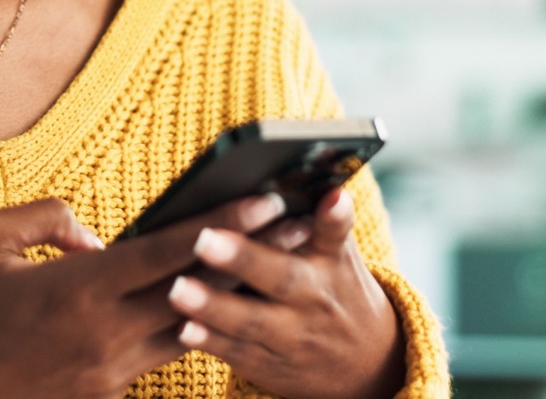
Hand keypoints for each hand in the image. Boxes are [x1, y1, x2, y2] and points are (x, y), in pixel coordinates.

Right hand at [0, 191, 288, 398]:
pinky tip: (223, 308)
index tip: (267, 201)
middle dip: (255, 256)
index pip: (169, 251)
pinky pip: (162, 355)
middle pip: (200, 289)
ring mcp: (112, 369)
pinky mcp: (109, 393)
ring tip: (279, 265)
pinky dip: (195, 328)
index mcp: (81, 289)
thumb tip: (95, 234)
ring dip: (237, 295)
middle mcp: (107, 332)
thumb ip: (45, 218)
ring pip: (193, 328)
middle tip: (303, 229)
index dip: (223, 224)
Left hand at [166, 187, 404, 398]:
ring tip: (178, 289)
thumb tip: (307, 180)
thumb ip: (324, 222)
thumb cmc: (337, 289)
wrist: (366, 364)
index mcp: (332, 262)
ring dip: (214, 306)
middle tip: (203, 239)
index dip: (334, 215)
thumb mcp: (341, 255)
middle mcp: (314, 299)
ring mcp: (292, 337)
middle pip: (281, 277)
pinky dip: (212, 342)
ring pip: (252, 321)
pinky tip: (184, 329)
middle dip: (243, 259)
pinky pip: (238, 353)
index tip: (332, 196)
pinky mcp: (270, 365)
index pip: (335, 233)